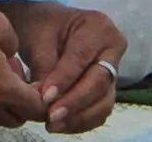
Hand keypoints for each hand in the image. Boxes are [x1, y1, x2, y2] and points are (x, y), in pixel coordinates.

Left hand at [0, 0, 127, 132]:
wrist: (45, 27)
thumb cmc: (42, 26)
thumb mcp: (38, 38)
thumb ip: (44, 67)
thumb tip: (44, 101)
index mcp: (98, 27)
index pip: (82, 57)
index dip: (64, 80)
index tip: (45, 97)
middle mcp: (112, 49)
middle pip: (98, 82)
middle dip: (74, 102)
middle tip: (50, 116)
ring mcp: (113, 71)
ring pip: (104, 101)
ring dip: (79, 117)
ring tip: (53, 124)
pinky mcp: (107, 90)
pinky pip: (100, 111)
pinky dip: (82, 121)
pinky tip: (62, 125)